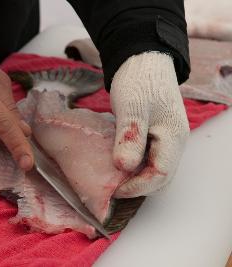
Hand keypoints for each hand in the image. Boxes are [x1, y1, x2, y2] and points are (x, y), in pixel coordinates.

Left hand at [111, 52, 189, 197]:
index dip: (137, 187)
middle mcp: (174, 142)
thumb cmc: (138, 80)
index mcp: (173, 136)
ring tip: (113, 179)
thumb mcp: (131, 107)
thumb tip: (124, 167)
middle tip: (111, 187)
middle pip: (160, 178)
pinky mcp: (156, 136)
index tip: (113, 189)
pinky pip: (148, 159)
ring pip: (154, 170)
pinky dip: (134, 167)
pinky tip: (117, 164)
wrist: (143, 59)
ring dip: (135, 178)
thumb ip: (130, 137)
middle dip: (137, 187)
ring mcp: (166, 139)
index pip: (160, 175)